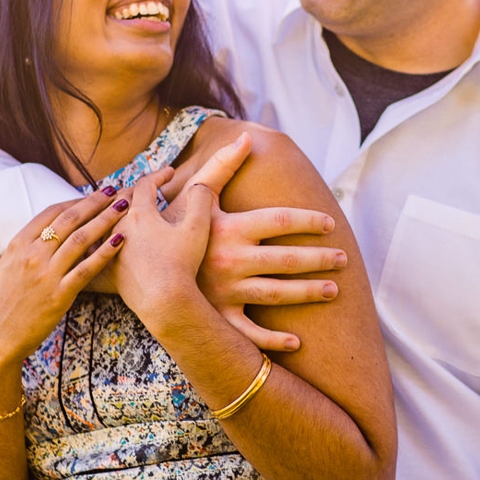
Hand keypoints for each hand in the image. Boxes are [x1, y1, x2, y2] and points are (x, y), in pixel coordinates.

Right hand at [0, 189, 128, 369]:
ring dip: (105, 220)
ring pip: (81, 238)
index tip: (93, 195)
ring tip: (123, 208)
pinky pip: (87, 268)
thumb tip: (50, 234)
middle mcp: (32, 254)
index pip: (51, 212)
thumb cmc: (3, 304)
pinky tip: (120, 240)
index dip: (75, 200)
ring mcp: (46, 274)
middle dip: (95, 202)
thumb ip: (28, 249)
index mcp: (18, 244)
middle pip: (69, 219)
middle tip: (114, 191)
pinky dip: (105, 252)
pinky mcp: (59, 294)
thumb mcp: (9, 268)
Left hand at [107, 168, 210, 327]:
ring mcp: (111, 248)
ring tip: (129, 212)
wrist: (162, 302)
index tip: (169, 173)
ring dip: (119, 213)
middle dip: (136, 191)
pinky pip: (104, 246)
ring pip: (110, 223)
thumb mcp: (198, 227)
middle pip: (121, 201)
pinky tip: (116, 240)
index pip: (145, 185)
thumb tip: (197, 186)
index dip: (159, 176)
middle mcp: (120, 227)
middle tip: (147, 189)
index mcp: (140, 214)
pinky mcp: (108, 268)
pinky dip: (111, 237)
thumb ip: (200, 199)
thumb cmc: (182, 265)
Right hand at [162, 132, 343, 352]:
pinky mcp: (216, 315)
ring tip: (333, 290)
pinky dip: (272, 341)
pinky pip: (249, 333)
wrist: (136, 268)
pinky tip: (296, 342)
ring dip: (308, 293)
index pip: (279, 220)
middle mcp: (230, 260)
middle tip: (343, 258)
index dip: (308, 220)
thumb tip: (246, 136)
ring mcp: (225, 291)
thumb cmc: (166, 228)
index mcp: (228, 229)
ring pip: (277, 294)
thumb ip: (220, 166)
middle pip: (286, 259)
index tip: (329, 222)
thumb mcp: (192, 196)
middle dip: (319, 259)